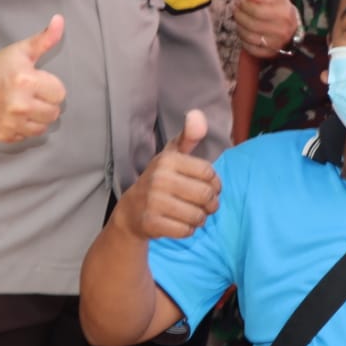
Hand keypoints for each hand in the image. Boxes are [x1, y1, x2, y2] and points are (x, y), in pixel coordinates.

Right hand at [0, 16, 67, 142]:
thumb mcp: (21, 50)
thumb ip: (45, 39)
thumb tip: (60, 21)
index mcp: (25, 81)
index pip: (60, 93)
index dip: (50, 85)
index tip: (37, 81)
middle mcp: (18, 105)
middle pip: (54, 112)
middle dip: (46, 102)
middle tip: (30, 93)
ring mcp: (10, 123)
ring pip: (43, 127)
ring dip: (37, 116)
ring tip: (23, 103)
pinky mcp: (3, 136)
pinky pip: (27, 136)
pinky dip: (23, 127)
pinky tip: (13, 114)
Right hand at [110, 109, 220, 241]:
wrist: (131, 211)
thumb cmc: (161, 180)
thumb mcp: (173, 155)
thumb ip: (189, 136)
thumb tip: (198, 114)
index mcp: (167, 159)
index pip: (209, 173)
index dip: (215, 183)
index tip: (208, 186)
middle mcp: (158, 178)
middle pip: (206, 195)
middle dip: (211, 204)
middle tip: (205, 205)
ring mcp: (153, 202)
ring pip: (198, 215)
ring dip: (200, 218)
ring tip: (192, 214)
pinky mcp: (151, 223)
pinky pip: (186, 231)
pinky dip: (188, 230)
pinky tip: (180, 224)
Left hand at [235, 0, 298, 59]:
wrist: (293, 29)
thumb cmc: (281, 12)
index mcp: (284, 14)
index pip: (257, 11)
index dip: (245, 6)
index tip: (240, 1)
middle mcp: (281, 30)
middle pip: (252, 24)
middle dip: (239, 16)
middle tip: (236, 10)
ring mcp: (276, 44)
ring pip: (249, 37)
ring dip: (240, 27)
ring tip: (239, 20)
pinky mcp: (270, 53)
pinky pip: (251, 49)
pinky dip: (243, 40)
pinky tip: (244, 32)